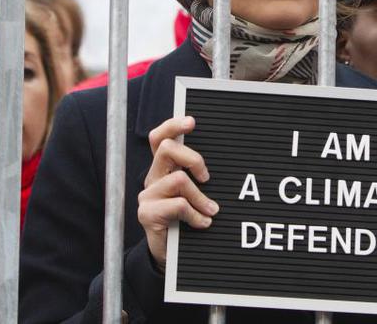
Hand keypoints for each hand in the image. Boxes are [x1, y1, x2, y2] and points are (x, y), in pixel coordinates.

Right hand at [138, 116, 218, 269]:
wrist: (169, 255)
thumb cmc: (187, 219)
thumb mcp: (196, 194)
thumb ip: (201, 176)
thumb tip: (229, 155)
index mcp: (164, 168)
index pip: (159, 137)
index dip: (173, 126)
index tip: (192, 122)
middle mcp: (153, 177)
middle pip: (166, 148)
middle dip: (193, 159)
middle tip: (207, 177)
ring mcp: (147, 195)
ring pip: (178, 179)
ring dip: (200, 197)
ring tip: (211, 210)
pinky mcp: (147, 214)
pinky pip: (178, 205)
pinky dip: (196, 214)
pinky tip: (202, 223)